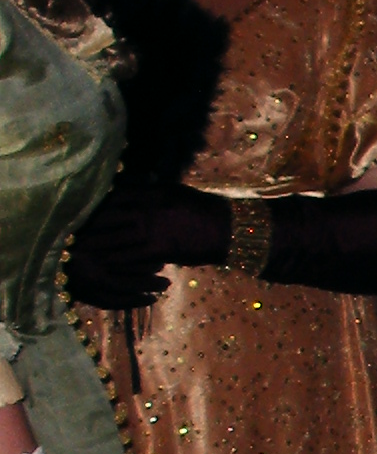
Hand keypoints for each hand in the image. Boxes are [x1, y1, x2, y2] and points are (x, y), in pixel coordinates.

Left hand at [66, 182, 230, 306]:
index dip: (96, 203)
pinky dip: (117, 261)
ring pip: (116, 237)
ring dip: (97, 245)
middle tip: (71, 231)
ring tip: (80, 250)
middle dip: (89, 225)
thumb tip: (136, 188)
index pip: (115, 196)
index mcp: (151, 193)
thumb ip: (153, 192)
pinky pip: (133, 257)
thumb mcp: (176, 192)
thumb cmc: (204, 210)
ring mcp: (153, 229)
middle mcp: (147, 209)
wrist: (229, 228)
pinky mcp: (160, 249)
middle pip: (109, 216)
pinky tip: (104, 265)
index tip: (79, 208)